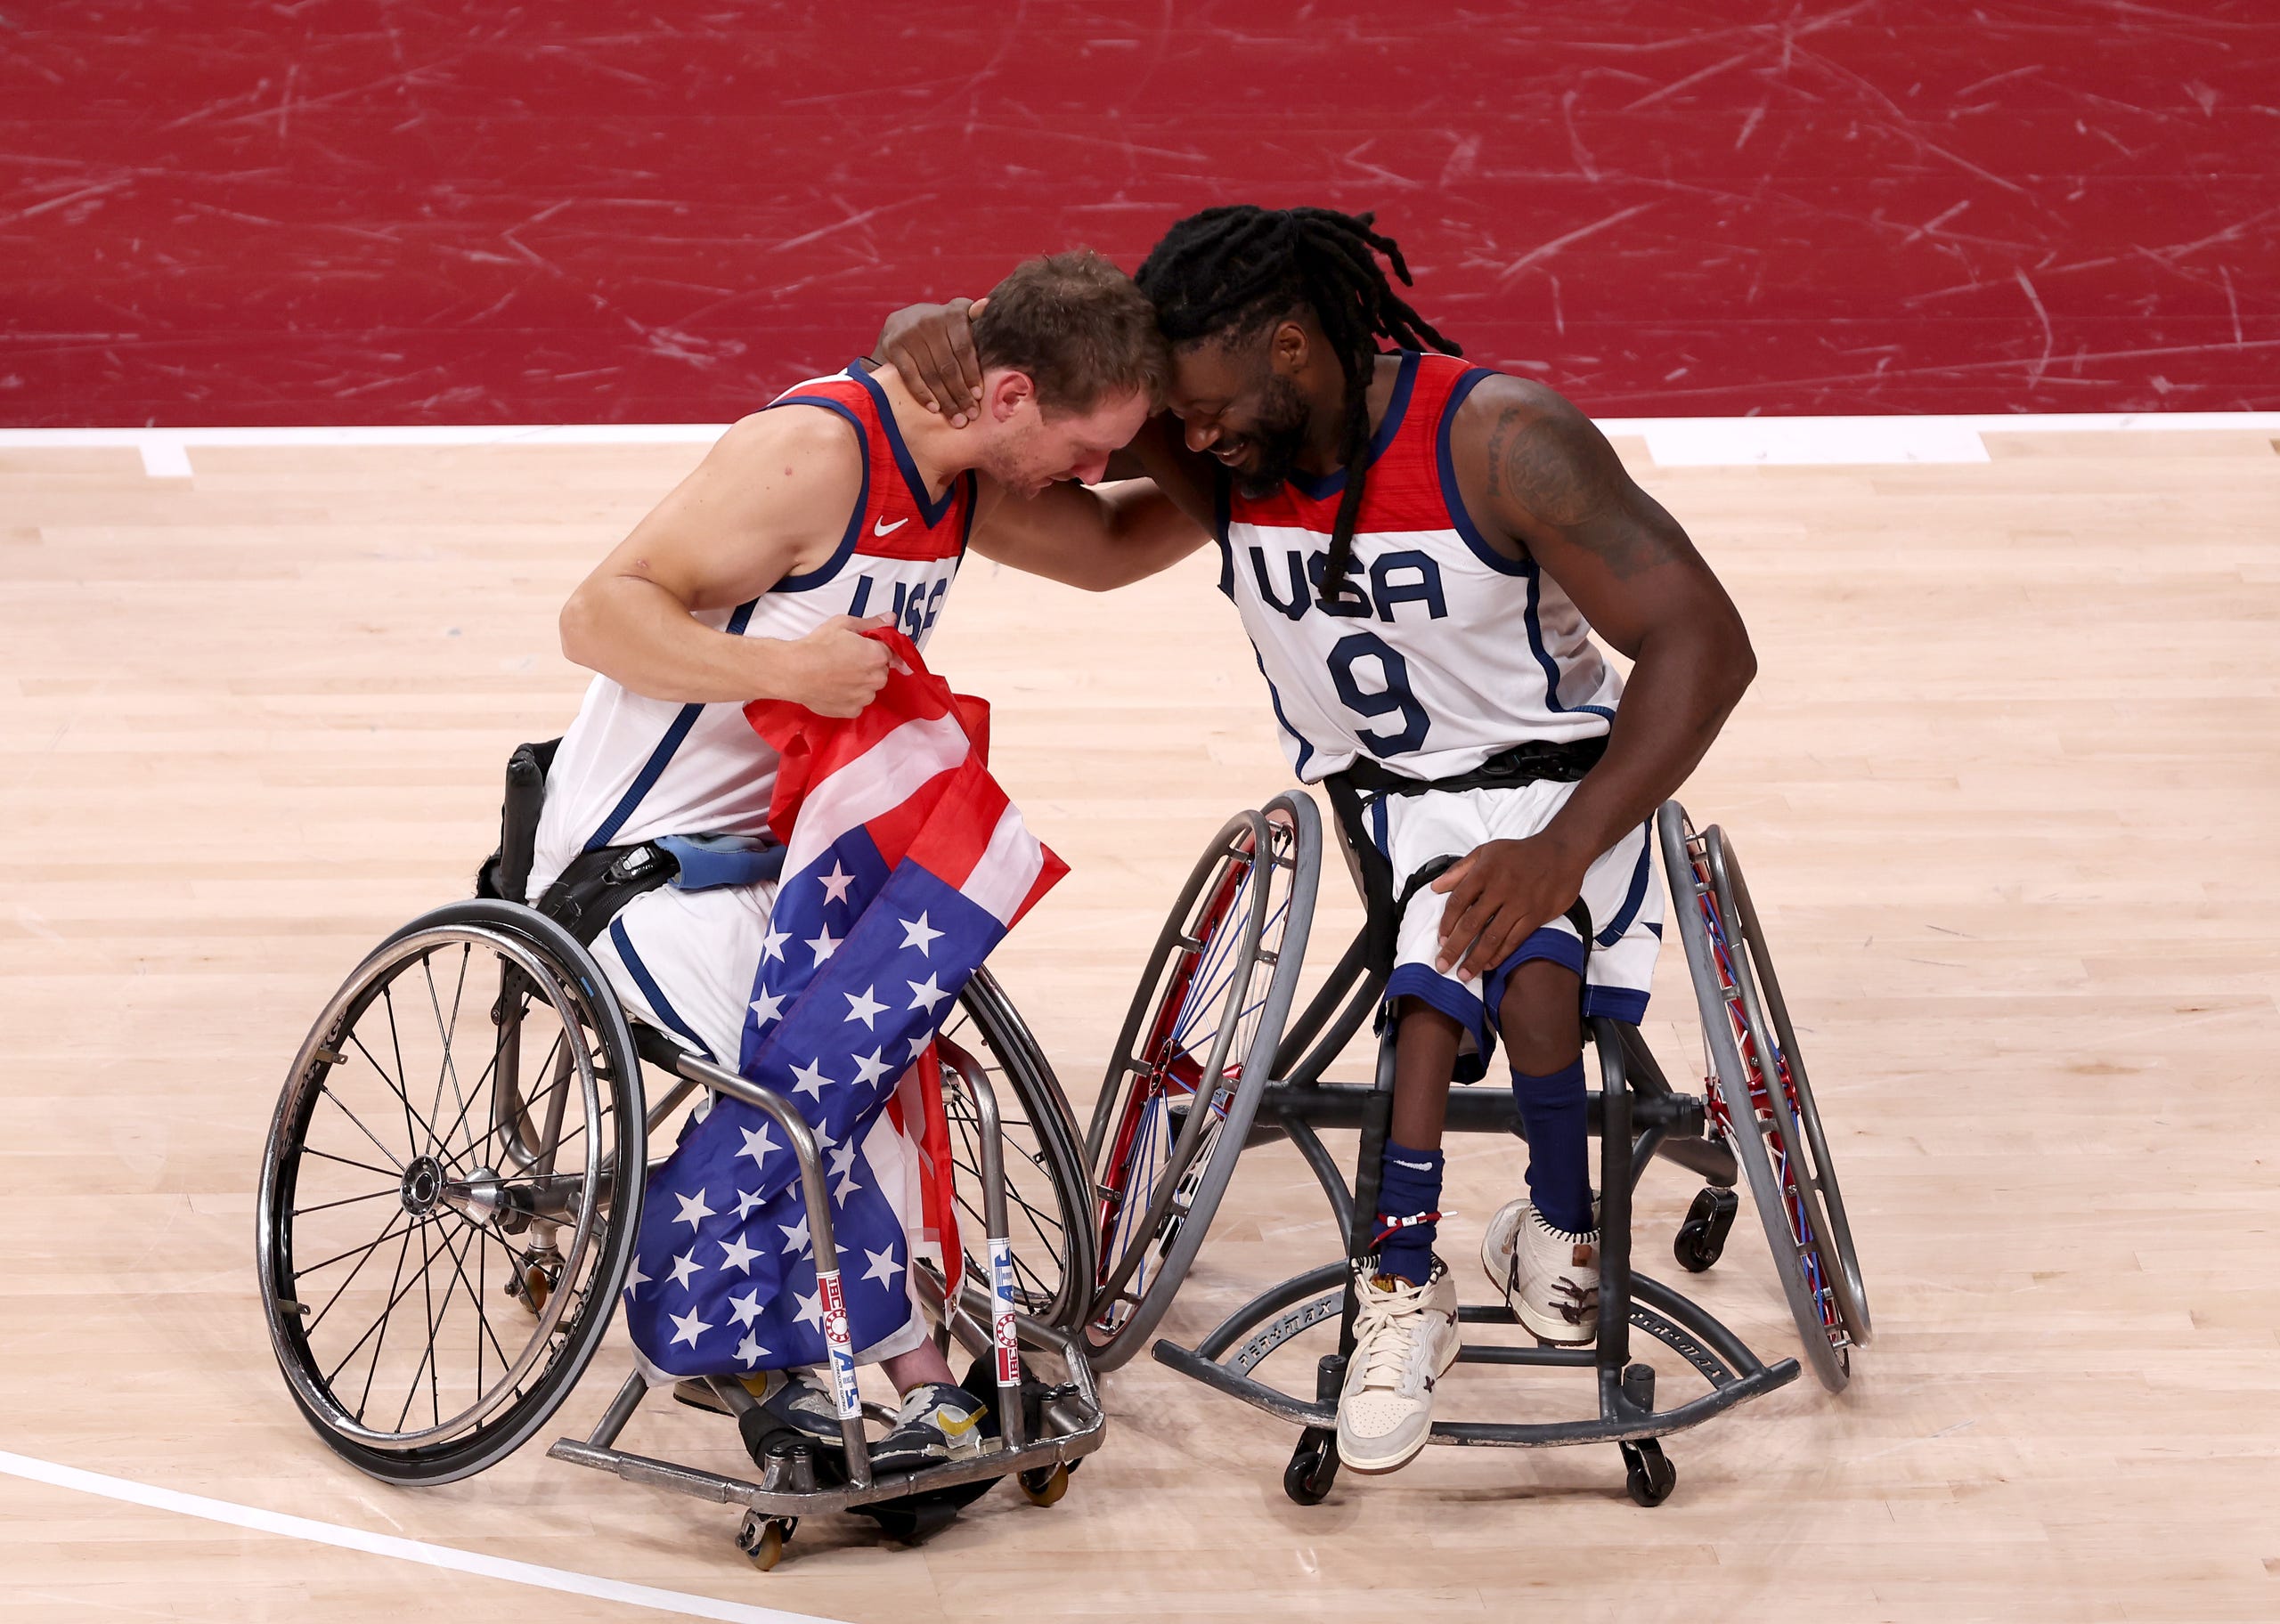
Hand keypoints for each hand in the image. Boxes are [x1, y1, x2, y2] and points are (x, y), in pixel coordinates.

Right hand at [779, 616, 892, 716]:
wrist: (794, 672)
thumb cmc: (817, 647)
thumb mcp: (843, 624)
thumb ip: (872, 622)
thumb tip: (890, 618)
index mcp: (877, 656)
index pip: (889, 651)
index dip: (875, 648)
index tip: (862, 648)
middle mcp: (876, 679)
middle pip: (881, 671)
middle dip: (869, 665)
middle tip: (847, 659)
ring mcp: (864, 697)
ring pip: (869, 688)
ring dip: (860, 682)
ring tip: (838, 674)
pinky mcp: (852, 711)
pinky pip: (857, 703)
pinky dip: (849, 697)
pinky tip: (835, 687)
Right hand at [875, 296, 986, 425]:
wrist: (901, 322)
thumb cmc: (940, 327)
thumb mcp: (958, 317)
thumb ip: (973, 317)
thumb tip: (987, 306)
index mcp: (952, 313)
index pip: (964, 349)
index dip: (972, 374)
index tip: (978, 396)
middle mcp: (930, 320)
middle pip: (948, 365)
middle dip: (961, 394)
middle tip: (970, 414)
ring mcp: (910, 333)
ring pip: (931, 374)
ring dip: (945, 400)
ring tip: (956, 418)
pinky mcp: (893, 346)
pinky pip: (911, 376)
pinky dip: (923, 394)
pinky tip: (934, 408)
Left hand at [1428, 833, 1590, 977]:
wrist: (1560, 853)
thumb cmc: (1520, 853)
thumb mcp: (1486, 851)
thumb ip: (1459, 870)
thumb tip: (1435, 887)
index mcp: (1484, 872)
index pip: (1458, 901)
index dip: (1447, 923)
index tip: (1440, 940)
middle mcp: (1500, 889)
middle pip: (1471, 923)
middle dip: (1455, 947)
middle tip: (1443, 965)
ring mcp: (1519, 904)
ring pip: (1492, 936)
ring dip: (1476, 958)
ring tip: (1464, 974)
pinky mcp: (1536, 916)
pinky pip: (1514, 940)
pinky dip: (1500, 954)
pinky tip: (1489, 964)